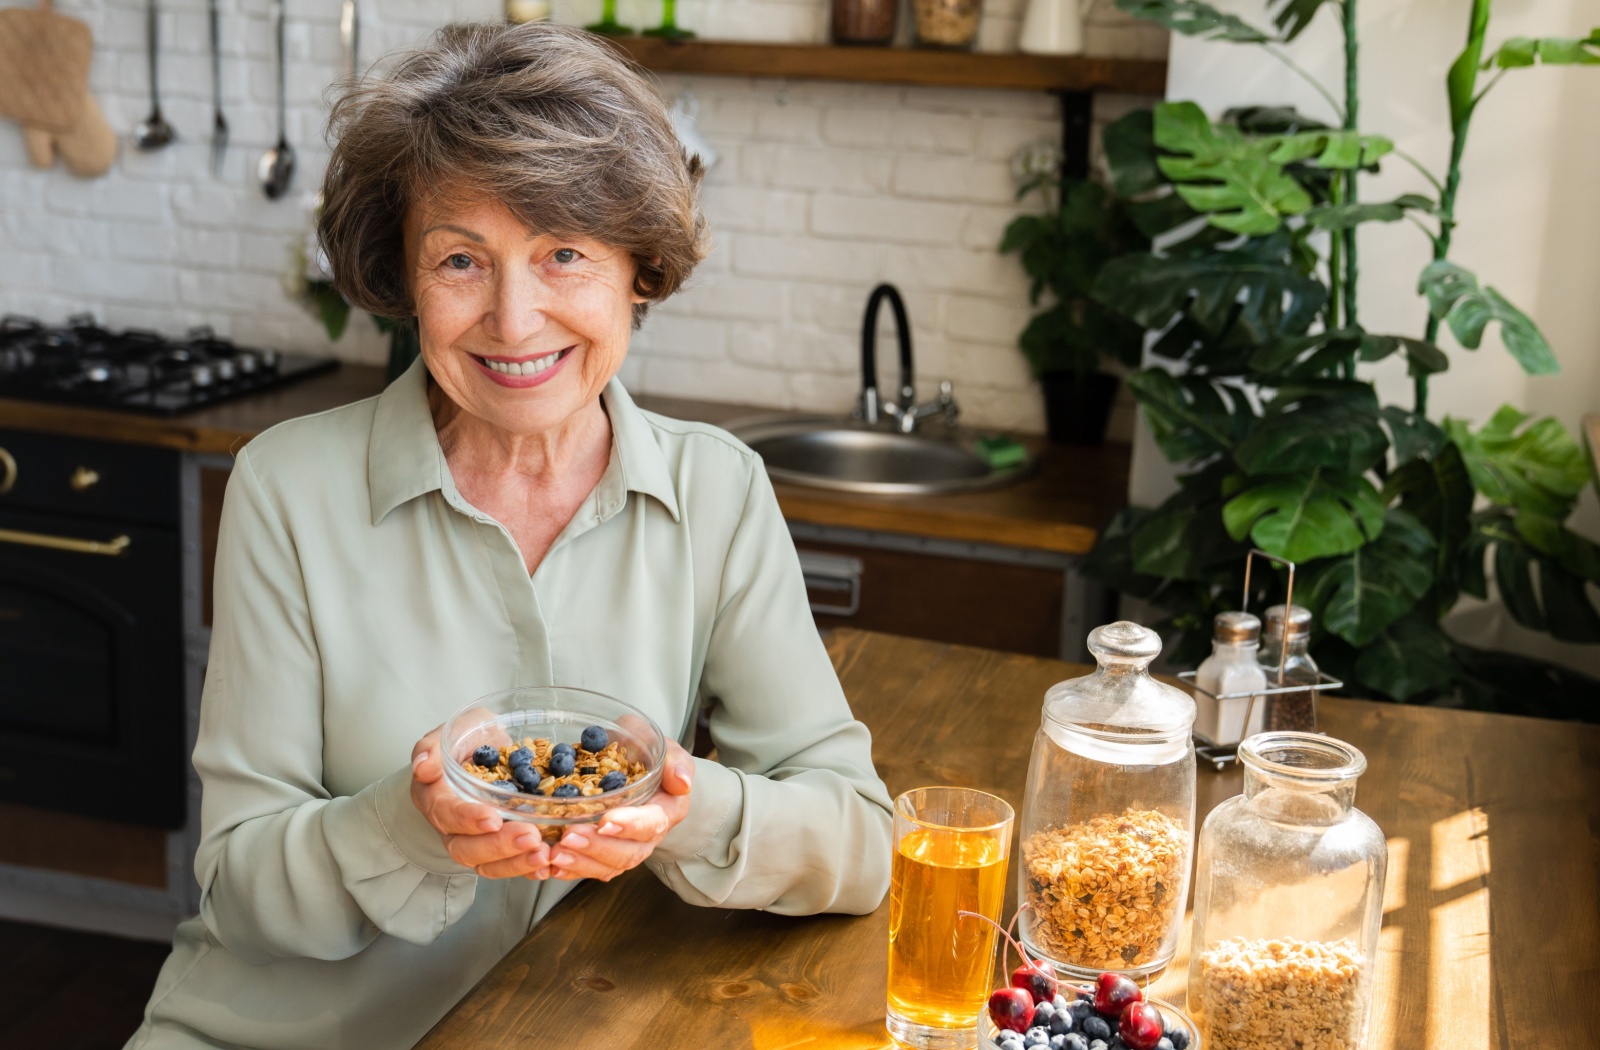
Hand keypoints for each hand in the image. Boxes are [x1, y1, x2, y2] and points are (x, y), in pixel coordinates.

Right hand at [410, 726, 551, 879]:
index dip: (467, 819)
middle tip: (530, 836)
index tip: (492, 818)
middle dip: (499, 846)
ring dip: (516, 863)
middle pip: (466, 849)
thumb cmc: (468, 738)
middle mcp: (451, 825)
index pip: (446, 814)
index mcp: (434, 796)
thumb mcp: (452, 730)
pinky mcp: (496, 846)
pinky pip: (508, 866)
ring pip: (487, 864)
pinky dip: (528, 869)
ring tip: (544, 854)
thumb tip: (423, 766)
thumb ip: (433, 746)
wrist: (485, 746)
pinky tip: (548, 866)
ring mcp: (474, 839)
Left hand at [548, 740, 693, 881]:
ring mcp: (628, 846)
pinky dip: (573, 870)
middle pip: (630, 852)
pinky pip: (593, 869)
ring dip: (582, 863)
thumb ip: (673, 758)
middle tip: (569, 837)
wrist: (634, 764)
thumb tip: (682, 782)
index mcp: (667, 807)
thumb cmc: (644, 751)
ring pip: (611, 866)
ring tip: (556, 854)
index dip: (630, 825)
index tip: (606, 821)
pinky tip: (553, 865)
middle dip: (598, 848)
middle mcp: (650, 834)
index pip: (653, 822)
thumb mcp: (658, 744)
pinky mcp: (607, 853)